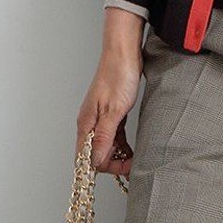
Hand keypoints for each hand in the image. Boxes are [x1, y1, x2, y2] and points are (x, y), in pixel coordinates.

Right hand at [77, 33, 143, 175]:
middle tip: (133, 164)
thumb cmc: (118, 76)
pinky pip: (113, 136)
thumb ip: (104, 137)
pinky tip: (132, 147)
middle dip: (114, 163)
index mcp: (86, 124)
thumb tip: (95, 160)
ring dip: (119, 155)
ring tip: (135, 157)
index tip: (124, 169)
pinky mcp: (110, 114)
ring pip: (105, 147)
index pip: (87, 158)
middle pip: (96, 155)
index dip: (105, 167)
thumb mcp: (114, 111)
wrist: (123, 53)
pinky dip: (122, 145)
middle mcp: (90, 123)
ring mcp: (100, 119)